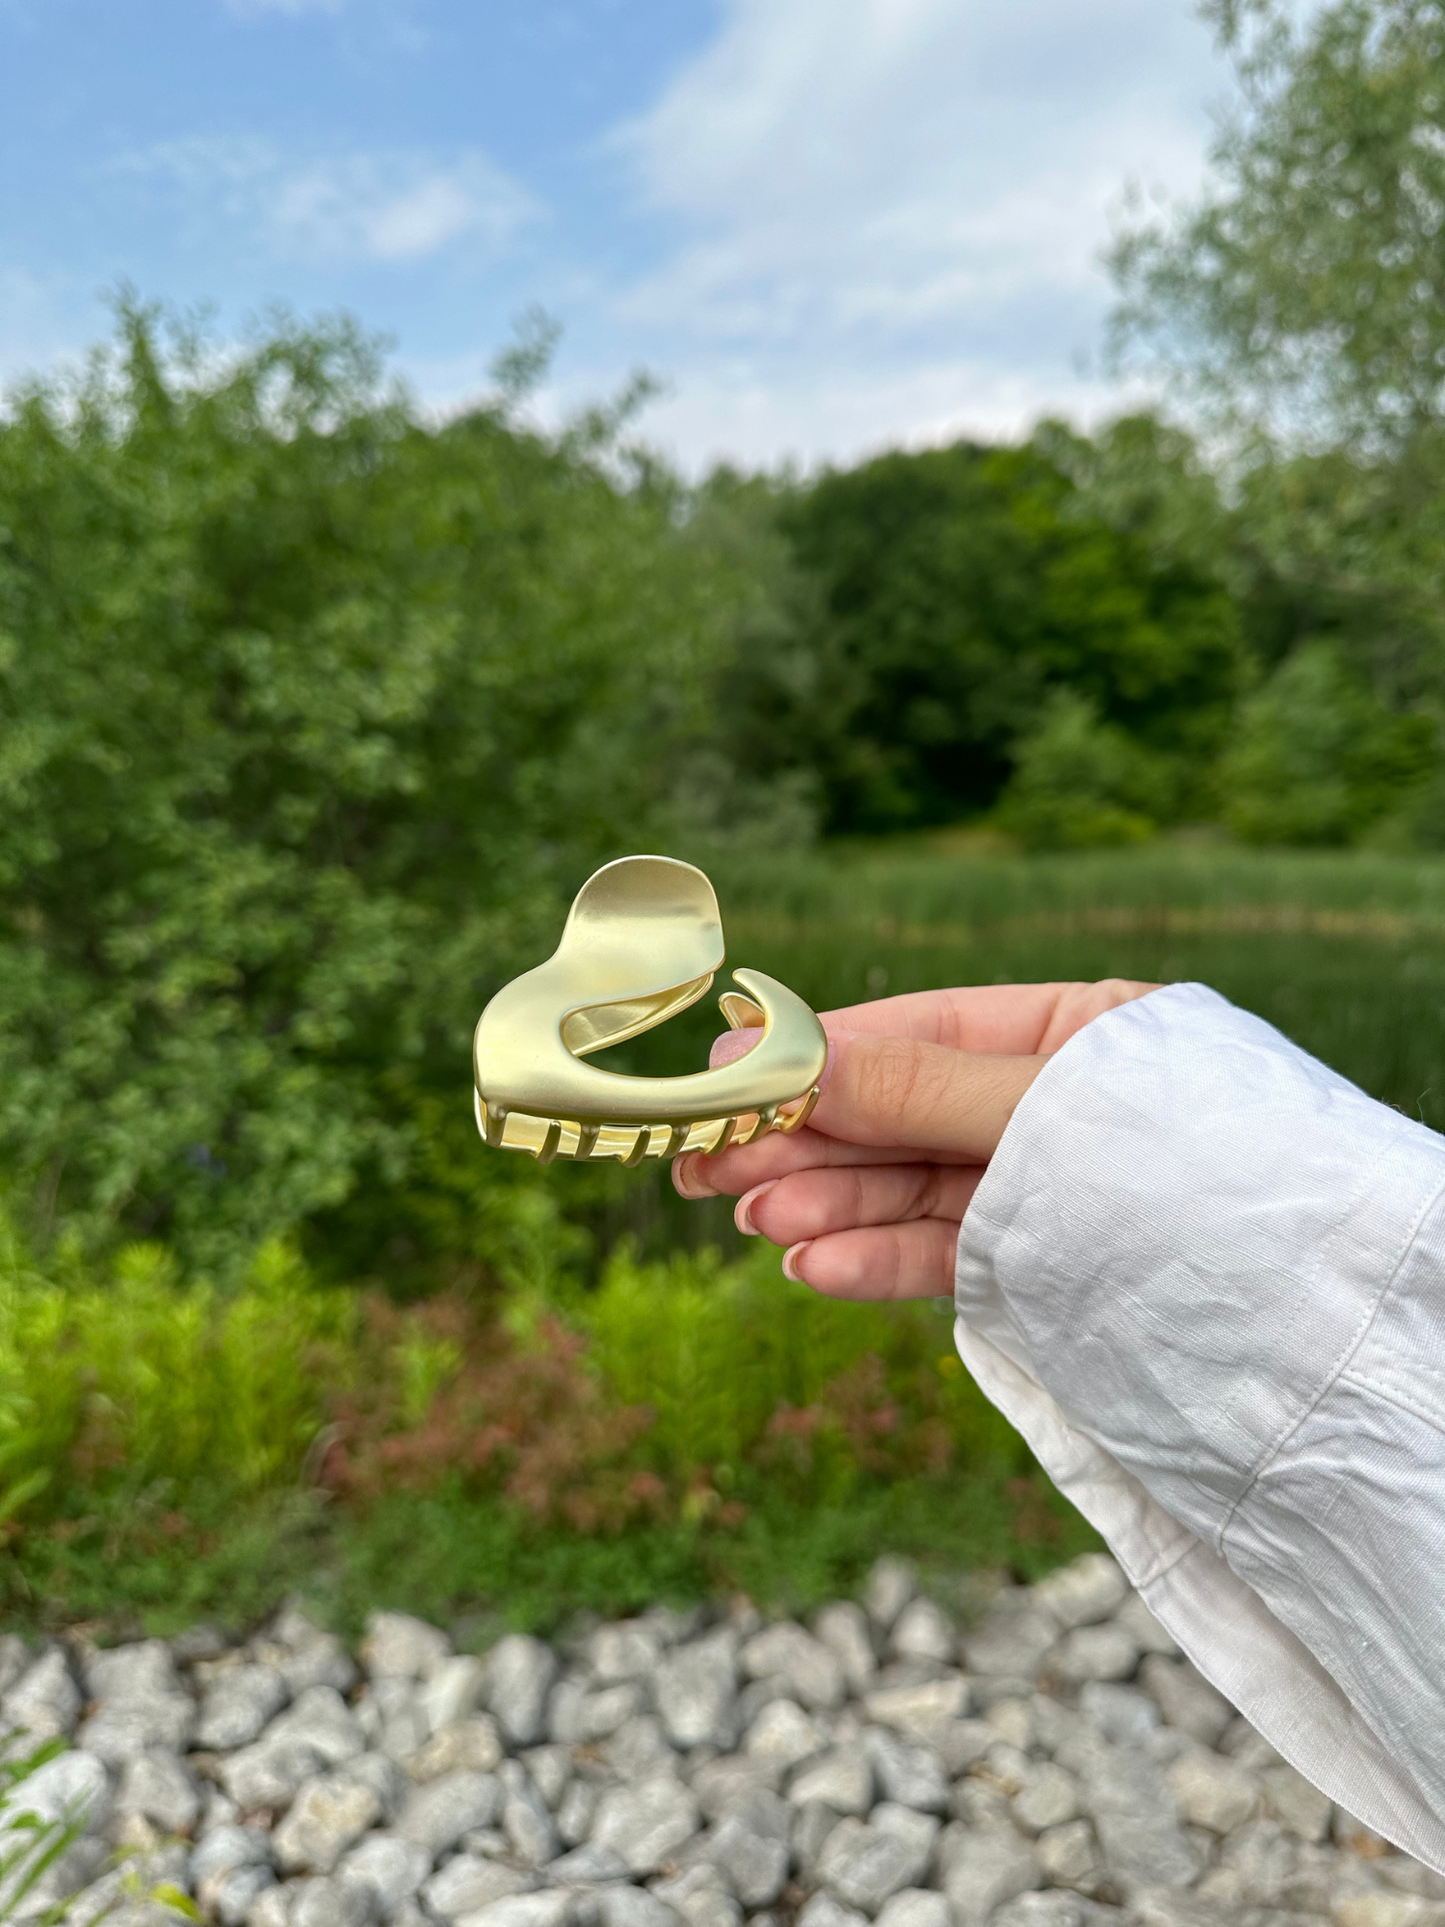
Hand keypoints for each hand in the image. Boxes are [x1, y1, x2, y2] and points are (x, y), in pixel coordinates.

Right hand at [673, 980, 1157, 1301]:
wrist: (1318, 1321)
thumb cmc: (1198, 1174)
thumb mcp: (1046, 1112)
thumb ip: (915, 1087)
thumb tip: (779, 1049)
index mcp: (1073, 1031)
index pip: (917, 1031)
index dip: (815, 1053)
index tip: (724, 1071)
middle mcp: (1051, 1107)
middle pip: (900, 1115)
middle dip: (806, 1138)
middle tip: (706, 1163)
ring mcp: (1045, 1192)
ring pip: (912, 1190)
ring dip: (828, 1204)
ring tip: (755, 1220)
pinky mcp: (1046, 1270)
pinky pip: (946, 1255)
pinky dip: (877, 1260)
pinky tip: (813, 1264)